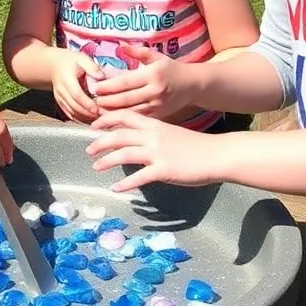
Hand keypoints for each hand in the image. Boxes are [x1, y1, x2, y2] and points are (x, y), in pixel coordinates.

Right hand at [51, 50, 103, 123]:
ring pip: (71, 112)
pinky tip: (89, 121)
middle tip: (101, 116)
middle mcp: (61, 90)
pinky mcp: (60, 103)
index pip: (76, 94)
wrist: (54, 65)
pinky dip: (79, 119)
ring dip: (84, 118)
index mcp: (66, 78)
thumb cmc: (71, 61)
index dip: (87, 103)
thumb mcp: (82, 58)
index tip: (97, 109)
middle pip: (74, 106)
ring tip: (97, 120)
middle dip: (87, 113)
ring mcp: (59, 98)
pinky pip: (69, 114)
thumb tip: (102, 77)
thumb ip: (92, 67)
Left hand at [86, 109, 222, 191]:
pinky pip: (139, 177)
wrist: (216, 154)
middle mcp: (153, 136)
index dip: (107, 119)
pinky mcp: (164, 170)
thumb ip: (154, 135)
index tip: (94, 124)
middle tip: (89, 149)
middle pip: (119, 135)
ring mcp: (157, 152)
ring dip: (107, 161)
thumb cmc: (196, 145)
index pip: (125, 116)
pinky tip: (116, 188)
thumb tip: (139, 141)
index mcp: (155, 124)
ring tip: (96, 167)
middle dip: (101, 142)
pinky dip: (125, 184)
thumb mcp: (171, 133)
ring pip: (124, 154)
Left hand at [89, 44, 196, 119]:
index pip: (126, 82)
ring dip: (113, 113)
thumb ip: (137, 52)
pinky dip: (125, 121)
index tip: (95, 88)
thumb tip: (120, 47)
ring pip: (131, 112)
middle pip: (126, 99)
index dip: (109, 86)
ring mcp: (158, 105)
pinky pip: (139, 119)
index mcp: (153, 75)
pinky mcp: (160, 116)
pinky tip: (113, 121)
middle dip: (107, 101)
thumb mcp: (156, 57)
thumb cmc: (171, 68)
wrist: (192, 85)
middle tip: (92, 101)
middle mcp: (155, 91)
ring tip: (98, 112)